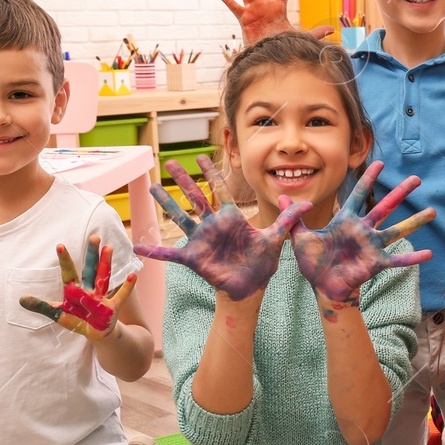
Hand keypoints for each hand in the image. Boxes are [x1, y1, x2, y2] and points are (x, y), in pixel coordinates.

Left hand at [19, 236, 134, 339]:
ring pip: (104, 277)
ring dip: (107, 263)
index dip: (65, 260)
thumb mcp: (59, 314)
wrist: (96, 333)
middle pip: (90, 269)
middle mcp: (89, 289)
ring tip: (109, 247)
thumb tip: (20, 299)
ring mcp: (101, 297)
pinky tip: (132, 275)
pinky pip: (120, 296)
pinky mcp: (112, 307)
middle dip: (92, 254)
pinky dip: (127, 287)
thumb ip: (42, 306)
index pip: (68, 272)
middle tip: (94, 236)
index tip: (60, 245)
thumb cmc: (77, 320)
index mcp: (74, 290)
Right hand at [135, 157, 311, 299]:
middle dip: (183, 179)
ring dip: (166, 202)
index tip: (200, 155)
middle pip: (195, 197)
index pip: (219, 189)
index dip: (210, 172)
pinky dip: (154, 250)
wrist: (250, 288)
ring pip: (180, 217)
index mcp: (231, 218)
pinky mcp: (193, 258)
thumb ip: (288, 218)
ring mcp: (201, 240)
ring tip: (153, 187)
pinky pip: (170, 253)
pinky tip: (138, 246)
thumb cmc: (262, 263)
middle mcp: (213, 225)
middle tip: (168, 161)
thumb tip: (307, 201)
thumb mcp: (276, 237)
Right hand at [215, 0, 332, 45]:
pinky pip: (234, 6)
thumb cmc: (282, 45)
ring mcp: (253, 9)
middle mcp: (265, 4)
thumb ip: (316, 32)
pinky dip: (226, 0)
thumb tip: (333, 29)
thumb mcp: (300, 37)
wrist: (269, 55)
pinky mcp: (244, 18)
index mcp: (278, 6)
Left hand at [291, 161, 434, 314]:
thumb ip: (292, 216)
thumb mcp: (299, 236)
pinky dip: (413, 258)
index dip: (369, 179)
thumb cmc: (312, 262)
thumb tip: (281, 196)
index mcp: (345, 221)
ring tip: (433, 211)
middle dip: (400, 192)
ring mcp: (372, 246)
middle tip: (417, 179)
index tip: (380, 163)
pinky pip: (397, 260)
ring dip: (415, 221)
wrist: (321, 286)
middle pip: (385, 206)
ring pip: (397, 230)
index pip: (358, 194)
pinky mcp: (376, 263)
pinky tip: (429, 254)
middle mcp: (363, 230)